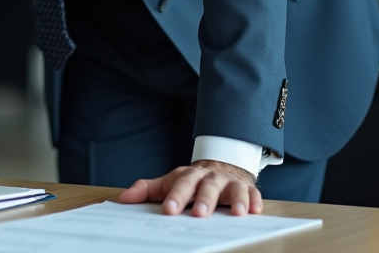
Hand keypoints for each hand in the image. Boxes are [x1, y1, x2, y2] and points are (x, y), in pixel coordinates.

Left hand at [119, 160, 261, 216]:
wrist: (222, 165)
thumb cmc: (192, 180)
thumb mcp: (169, 182)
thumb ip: (147, 189)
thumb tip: (123, 198)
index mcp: (189, 176)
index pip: (180, 185)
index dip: (175, 197)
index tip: (169, 210)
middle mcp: (209, 177)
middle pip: (206, 187)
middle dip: (204, 200)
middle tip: (199, 214)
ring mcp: (229, 182)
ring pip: (233, 189)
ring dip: (235, 200)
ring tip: (237, 213)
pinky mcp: (247, 188)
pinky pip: (253, 193)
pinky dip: (255, 201)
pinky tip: (255, 210)